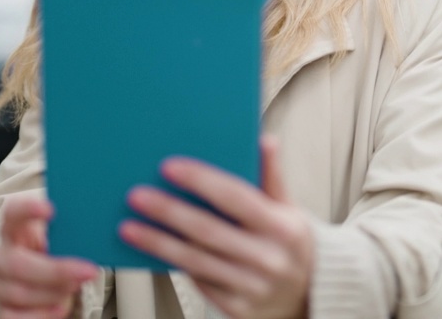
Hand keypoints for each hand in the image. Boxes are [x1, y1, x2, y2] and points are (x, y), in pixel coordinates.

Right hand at [0, 196, 100, 318]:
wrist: (41, 278)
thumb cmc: (53, 252)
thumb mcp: (60, 238)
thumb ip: (71, 232)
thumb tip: (101, 231)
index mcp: (15, 230)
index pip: (12, 213)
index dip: (26, 210)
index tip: (51, 210)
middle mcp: (2, 256)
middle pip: (18, 263)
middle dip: (56, 270)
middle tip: (88, 271)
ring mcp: (0, 284)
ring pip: (20, 292)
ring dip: (54, 292)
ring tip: (76, 286)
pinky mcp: (5, 310)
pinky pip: (18, 318)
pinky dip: (44, 314)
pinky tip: (61, 307)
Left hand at [121, 135, 313, 318]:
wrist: (311, 294)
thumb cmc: (291, 242)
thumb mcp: (289, 208)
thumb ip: (272, 176)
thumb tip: (263, 140)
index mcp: (282, 227)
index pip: (235, 197)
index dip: (200, 180)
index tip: (168, 166)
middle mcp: (268, 258)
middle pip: (207, 230)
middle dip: (168, 211)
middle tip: (136, 195)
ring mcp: (252, 288)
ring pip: (195, 261)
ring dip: (158, 242)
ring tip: (129, 226)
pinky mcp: (237, 309)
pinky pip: (198, 282)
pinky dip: (173, 264)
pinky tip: (153, 249)